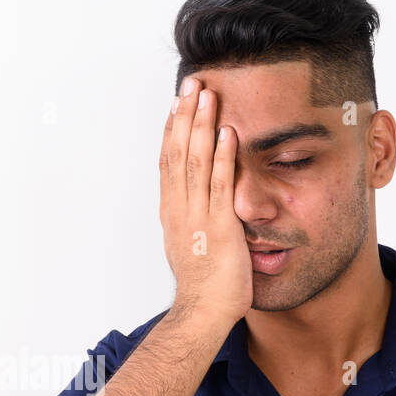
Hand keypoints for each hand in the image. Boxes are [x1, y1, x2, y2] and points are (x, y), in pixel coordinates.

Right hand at [159, 77, 250, 327]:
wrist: (202, 312)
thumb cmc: (202, 287)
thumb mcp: (190, 244)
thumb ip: (194, 220)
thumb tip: (199, 206)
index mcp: (172, 212)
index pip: (167, 162)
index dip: (172, 129)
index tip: (177, 103)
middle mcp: (180, 209)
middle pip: (177, 153)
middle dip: (185, 115)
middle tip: (191, 83)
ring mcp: (198, 216)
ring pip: (195, 161)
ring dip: (201, 125)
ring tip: (207, 94)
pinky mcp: (220, 226)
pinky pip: (219, 185)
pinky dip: (222, 157)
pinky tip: (227, 132)